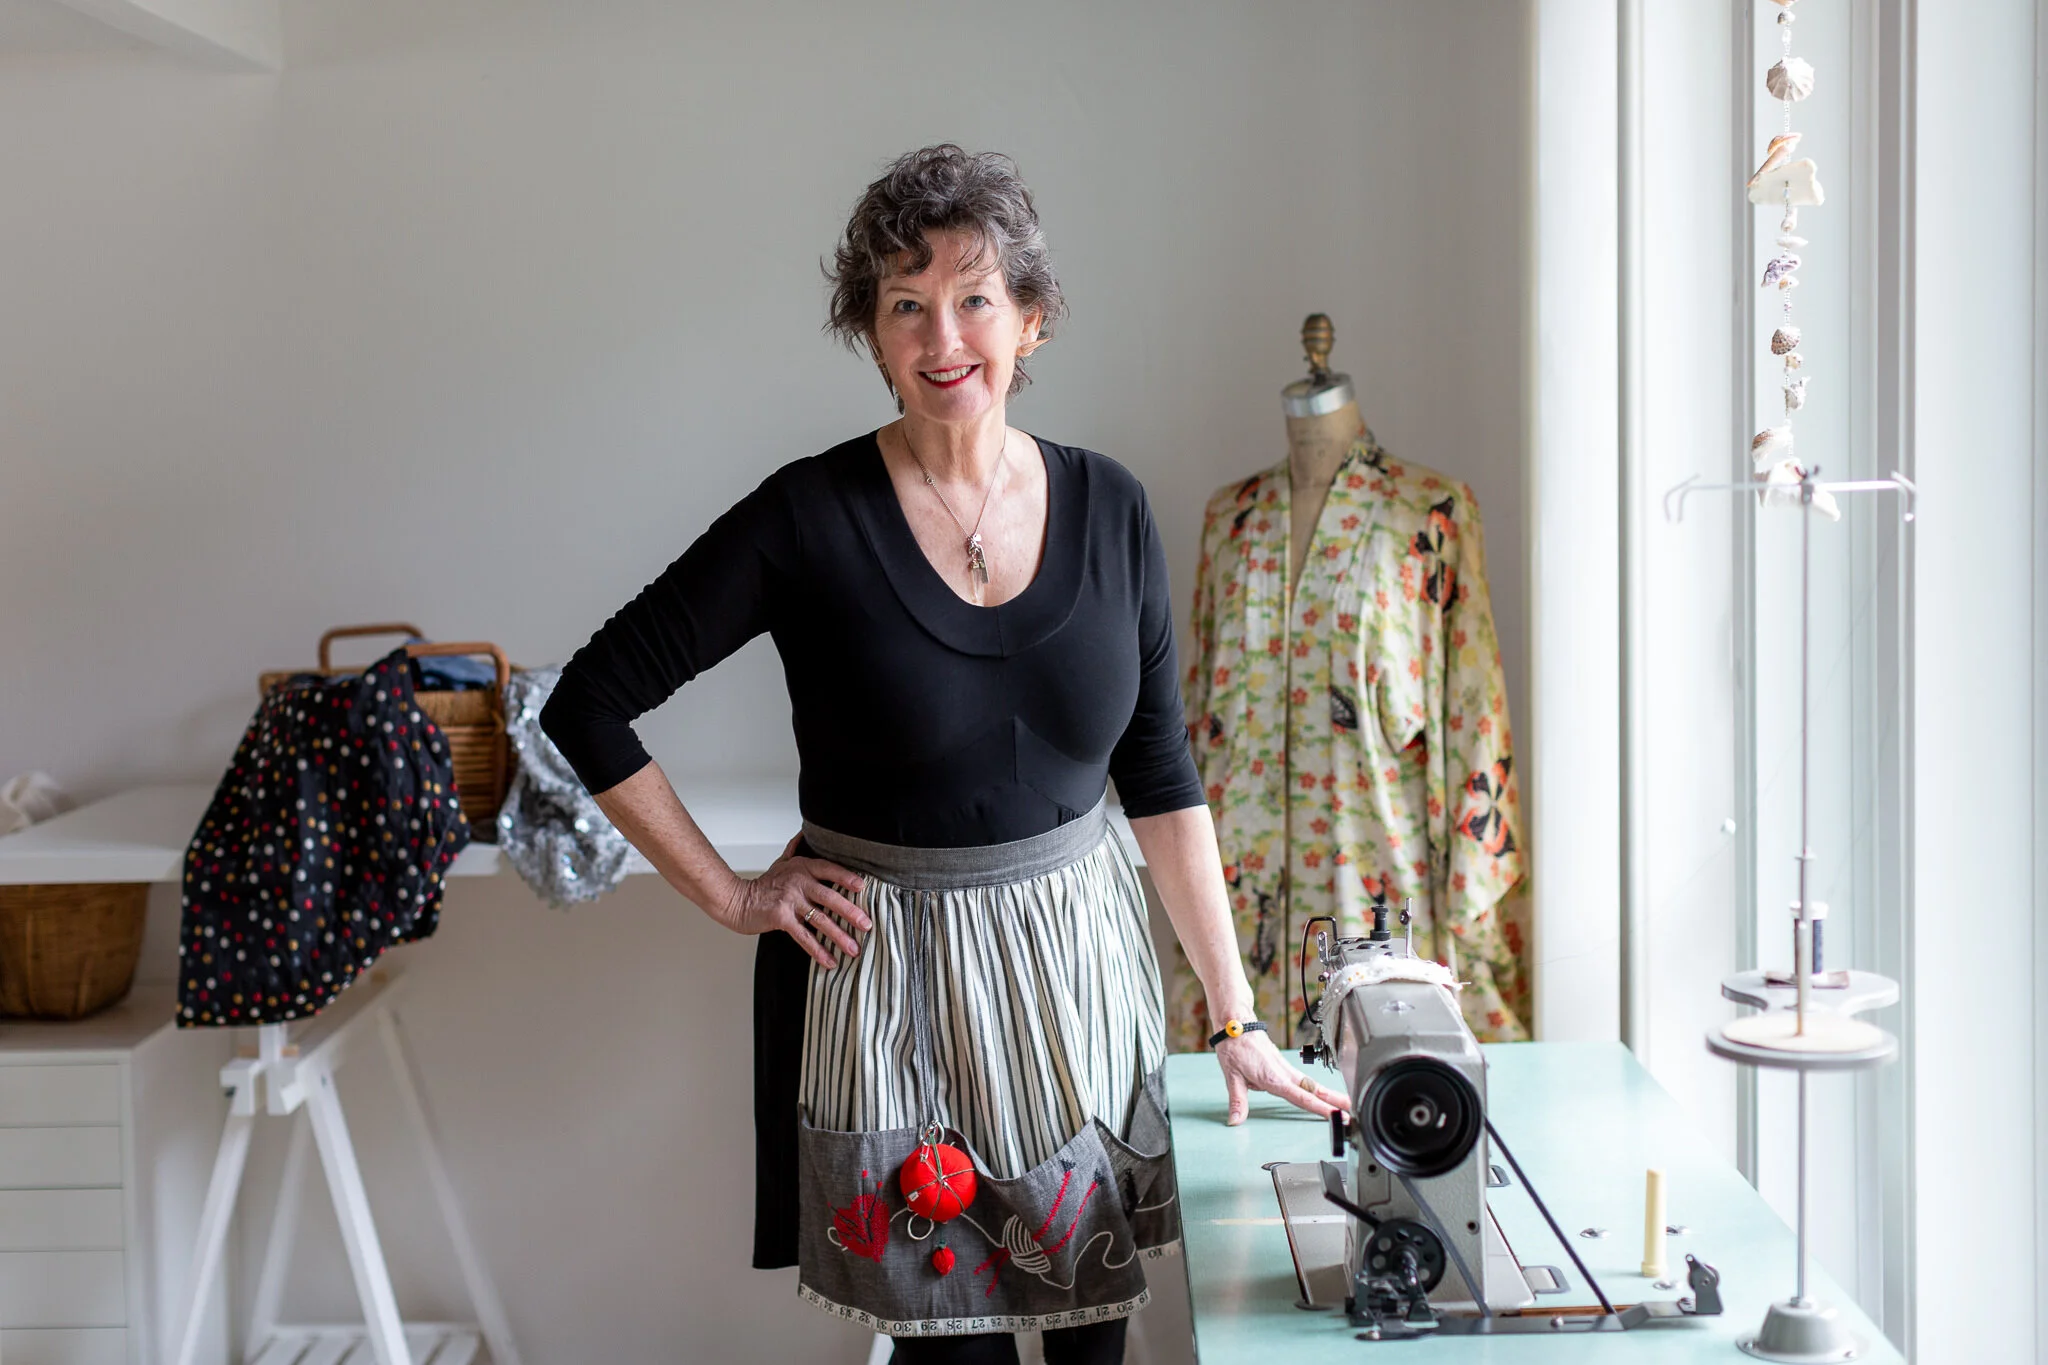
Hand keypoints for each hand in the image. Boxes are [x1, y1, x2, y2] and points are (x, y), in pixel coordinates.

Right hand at [720, 834, 870, 968]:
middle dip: (851, 912)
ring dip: (839, 936)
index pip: (829, 869)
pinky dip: (818, 951)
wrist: (736, 900)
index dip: (846, 877)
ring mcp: (789, 901)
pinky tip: (830, 961)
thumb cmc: (763, 885)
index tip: (863, 887)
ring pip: (820, 920)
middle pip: (830, 897)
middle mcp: (798, 882)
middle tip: (867, 924)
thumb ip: (794, 849)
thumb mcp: (780, 862)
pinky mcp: (780, 919)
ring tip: (854, 949)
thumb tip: (803, 833)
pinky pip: (804, 937)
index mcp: (802, 868)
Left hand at [1217, 1028, 1346, 1125]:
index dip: (1321, 1108)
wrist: (1236, 1024)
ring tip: (1346, 1105)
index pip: (1302, 1098)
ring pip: (1312, 1084)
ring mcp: (1286, 1069)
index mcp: (1274, 1078)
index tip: (1336, 1116)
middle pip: (1315, 1090)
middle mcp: (1284, 1073)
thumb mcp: (1232, 1076)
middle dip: (1336, 1101)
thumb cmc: (1234, 1047)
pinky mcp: (1283, 1066)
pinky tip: (1323, 1095)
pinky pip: (1304, 1080)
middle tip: (1353, 1111)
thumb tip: (1235, 1121)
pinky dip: (1317, 1089)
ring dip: (1330, 1095)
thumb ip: (1238, 1101)